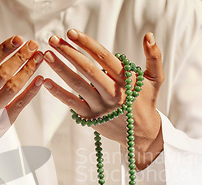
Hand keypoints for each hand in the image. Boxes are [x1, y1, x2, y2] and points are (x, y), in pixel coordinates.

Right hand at [0, 36, 43, 172]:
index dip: (4, 50)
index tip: (18, 39)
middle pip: (2, 76)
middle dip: (19, 58)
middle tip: (33, 45)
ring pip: (12, 89)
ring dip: (28, 71)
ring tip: (39, 57)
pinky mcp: (2, 123)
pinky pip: (19, 105)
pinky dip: (31, 91)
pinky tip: (40, 79)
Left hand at [43, 29, 163, 168]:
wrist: (141, 134)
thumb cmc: (145, 101)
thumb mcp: (155, 79)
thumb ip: (154, 56)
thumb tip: (148, 35)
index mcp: (127, 80)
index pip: (104, 58)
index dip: (87, 44)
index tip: (71, 33)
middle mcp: (113, 93)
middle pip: (88, 70)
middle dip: (69, 52)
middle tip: (53, 39)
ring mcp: (101, 107)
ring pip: (78, 85)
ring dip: (60, 68)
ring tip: (47, 54)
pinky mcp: (91, 118)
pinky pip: (72, 104)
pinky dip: (58, 93)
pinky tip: (46, 82)